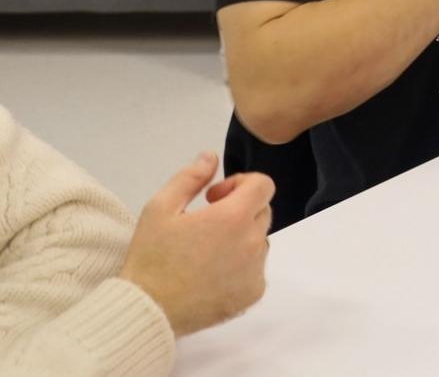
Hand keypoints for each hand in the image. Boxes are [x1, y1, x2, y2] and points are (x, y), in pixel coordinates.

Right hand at [119, 152, 273, 336]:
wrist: (146, 311)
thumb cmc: (151, 258)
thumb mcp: (160, 208)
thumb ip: (190, 177)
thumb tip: (211, 156)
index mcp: (234, 217)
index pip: (263, 185)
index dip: (240, 184)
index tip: (214, 198)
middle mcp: (253, 242)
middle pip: (261, 211)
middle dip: (239, 210)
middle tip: (206, 224)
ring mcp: (256, 270)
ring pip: (259, 240)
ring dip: (241, 238)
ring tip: (205, 252)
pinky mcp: (253, 293)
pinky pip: (256, 269)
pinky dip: (241, 266)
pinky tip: (211, 274)